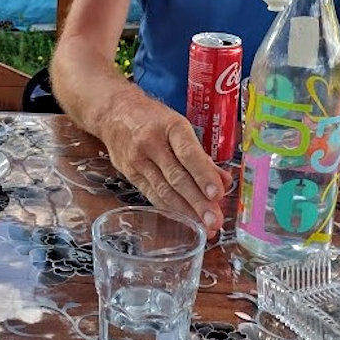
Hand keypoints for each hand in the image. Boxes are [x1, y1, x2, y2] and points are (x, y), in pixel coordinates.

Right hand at [100, 88, 232, 233]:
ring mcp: (137, 160)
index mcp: (170, 127)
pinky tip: (183, 220)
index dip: (203, 175)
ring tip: (203, 226)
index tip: (217, 194)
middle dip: (198, 202)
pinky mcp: (129, 173)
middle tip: (215, 221)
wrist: (114, 113)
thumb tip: (224, 182)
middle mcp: (151, 143)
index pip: (188, 154)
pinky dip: (169, 209)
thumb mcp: (180, 127)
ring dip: (186, 211)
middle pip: (176, 177)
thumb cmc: (154, 119)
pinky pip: (152, 194)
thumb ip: (202, 156)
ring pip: (164, 190)